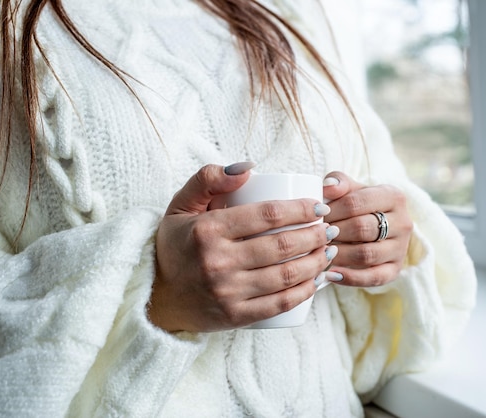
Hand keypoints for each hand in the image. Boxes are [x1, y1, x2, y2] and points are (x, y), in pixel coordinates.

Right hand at [149, 163, 335, 332]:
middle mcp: (217, 261)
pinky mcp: (235, 316)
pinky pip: (280, 304)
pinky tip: (319, 280)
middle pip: (282, 246)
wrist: (155, 296)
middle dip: (316, 235)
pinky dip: (306, 291)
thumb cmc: (175, 244)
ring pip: (286, 275)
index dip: (301, 209)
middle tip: (330, 228)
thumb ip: (209, 179)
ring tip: (330, 250)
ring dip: (317, 262)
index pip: (267, 215)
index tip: (319, 206)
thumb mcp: (182, 205)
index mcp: (207, 230)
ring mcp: (227, 292)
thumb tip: (250, 167)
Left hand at [322, 171, 412, 286]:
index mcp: (393, 196)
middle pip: (362, 229)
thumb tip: (328, 187)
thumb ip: (339, 183)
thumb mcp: (351, 189)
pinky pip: (373, 278)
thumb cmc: (359, 204)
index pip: (357, 202)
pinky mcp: (395, 269)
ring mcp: (401, 248)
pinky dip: (350, 278)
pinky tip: (330, 275)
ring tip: (320, 253)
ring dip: (339, 255)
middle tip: (313, 236)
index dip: (332, 210)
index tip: (316, 216)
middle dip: (334, 233)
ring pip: (366, 254)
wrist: (378, 224)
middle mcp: (403, 222)